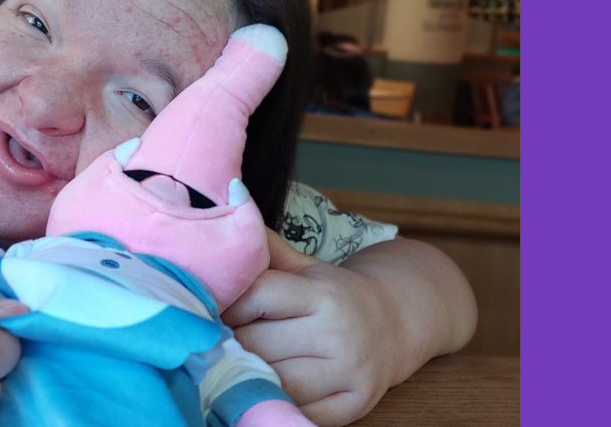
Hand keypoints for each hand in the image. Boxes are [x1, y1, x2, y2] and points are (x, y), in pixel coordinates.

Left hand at [221, 231, 410, 426]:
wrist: (398, 322)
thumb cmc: (336, 294)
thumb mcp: (306, 266)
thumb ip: (267, 248)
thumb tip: (229, 204)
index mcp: (323, 293)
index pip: (257, 296)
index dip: (226, 304)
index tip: (212, 308)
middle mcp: (339, 332)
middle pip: (258, 344)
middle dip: (231, 342)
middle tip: (215, 339)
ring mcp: (349, 372)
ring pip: (275, 381)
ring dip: (249, 374)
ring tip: (235, 364)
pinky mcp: (355, 405)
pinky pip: (300, 412)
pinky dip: (276, 402)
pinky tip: (266, 387)